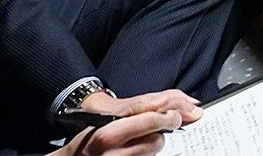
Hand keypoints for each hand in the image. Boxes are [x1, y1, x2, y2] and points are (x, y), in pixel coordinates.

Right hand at [51, 90, 200, 155]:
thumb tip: (164, 110)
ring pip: (153, 153)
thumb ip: (132, 117)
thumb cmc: (87, 141)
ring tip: (141, 141)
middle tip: (165, 126)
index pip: (151, 121)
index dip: (168, 117)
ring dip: (153, 146)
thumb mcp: (104, 123)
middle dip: (162, 132)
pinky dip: (146, 155)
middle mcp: (114, 153)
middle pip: (156, 140)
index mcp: (109, 134)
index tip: (175, 115)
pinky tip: (137, 151)